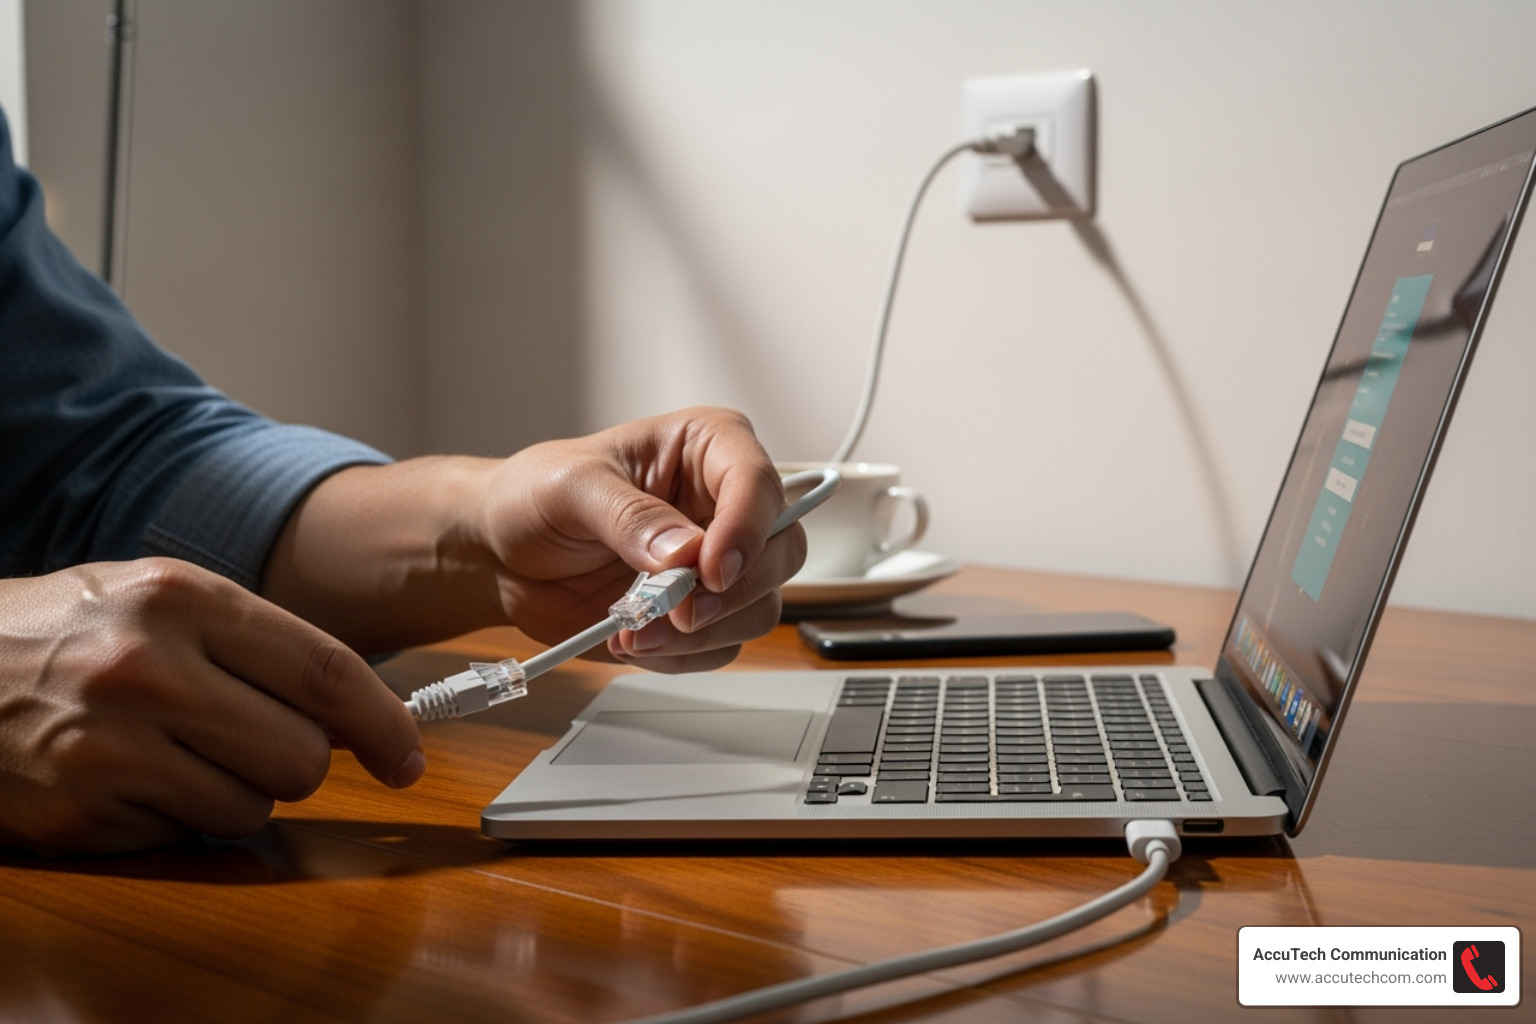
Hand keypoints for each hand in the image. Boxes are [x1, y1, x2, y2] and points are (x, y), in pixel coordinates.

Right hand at [0, 559, 423, 855]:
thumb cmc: (67, 632)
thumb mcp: (159, 601)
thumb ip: (259, 645)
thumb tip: (360, 713)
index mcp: (183, 598)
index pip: (328, 672)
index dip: (387, 723)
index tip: (409, 754)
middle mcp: (149, 669)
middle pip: (303, 756)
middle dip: (300, 764)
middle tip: (261, 746)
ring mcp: (112, 745)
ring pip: (253, 808)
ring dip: (238, 794)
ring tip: (179, 752)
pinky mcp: (84, 810)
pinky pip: (189, 835)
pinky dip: (180, 818)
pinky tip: (135, 777)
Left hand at [479, 407, 807, 671]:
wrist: (501, 556)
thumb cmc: (534, 497)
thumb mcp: (570, 487)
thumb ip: (628, 515)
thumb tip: (682, 551)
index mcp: (706, 447)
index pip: (758, 481)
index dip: (747, 528)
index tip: (712, 570)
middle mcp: (723, 504)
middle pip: (781, 550)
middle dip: (731, 592)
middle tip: (677, 611)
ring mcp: (716, 562)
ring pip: (760, 606)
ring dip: (701, 633)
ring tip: (636, 632)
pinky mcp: (701, 612)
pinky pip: (722, 646)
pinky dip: (681, 655)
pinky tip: (634, 641)